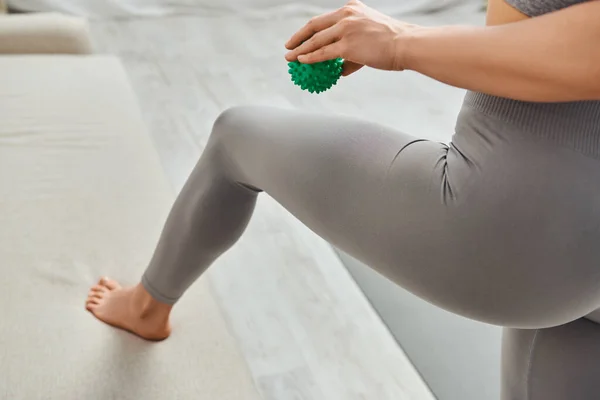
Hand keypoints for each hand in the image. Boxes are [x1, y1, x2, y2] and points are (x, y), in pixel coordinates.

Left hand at [284, 0, 416, 75]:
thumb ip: (352, 51)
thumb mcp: (370, 37)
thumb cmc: (392, 44)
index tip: (299, 37)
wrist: (406, 44)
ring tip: (290, 58)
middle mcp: (347, 15)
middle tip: (288, 47)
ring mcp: (346, 29)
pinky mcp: (348, 45)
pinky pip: (323, 53)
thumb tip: (339, 69)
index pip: (324, 18)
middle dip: (298, 37)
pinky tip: (302, 62)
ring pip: (316, 40)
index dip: (309, 29)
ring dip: (300, 50)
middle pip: (314, 25)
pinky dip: (310, 58)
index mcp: (351, 8)